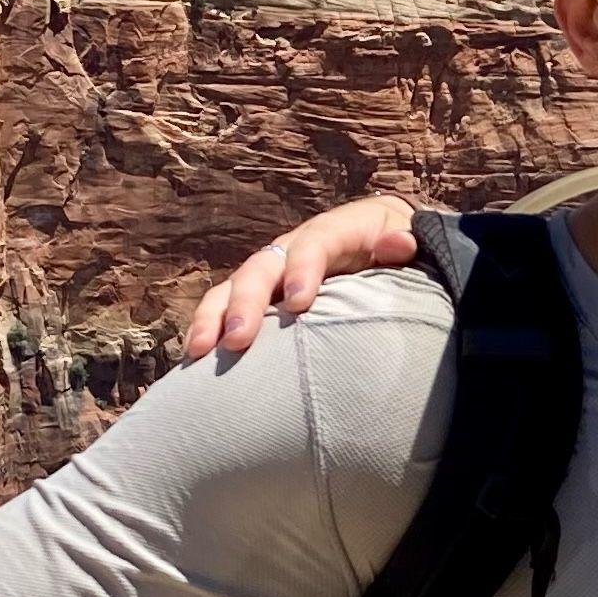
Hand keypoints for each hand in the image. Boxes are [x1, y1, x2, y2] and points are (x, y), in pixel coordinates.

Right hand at [174, 194, 420, 358]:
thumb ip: (404, 242)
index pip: (313, 246)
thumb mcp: (404, 238)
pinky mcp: (259, 297)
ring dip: (212, 319)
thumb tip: (400, 244)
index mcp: (331, 233)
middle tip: (237, 341)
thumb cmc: (394, 247)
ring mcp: (270, 273)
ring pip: (230, 288)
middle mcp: (290, 249)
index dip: (302, 270)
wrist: (380, 241)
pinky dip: (207, 332)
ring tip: (199, 353)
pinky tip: (192, 363)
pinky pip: (224, 310)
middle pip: (260, 269)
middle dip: (245, 303)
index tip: (299, 303)